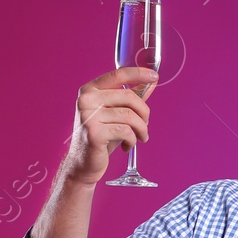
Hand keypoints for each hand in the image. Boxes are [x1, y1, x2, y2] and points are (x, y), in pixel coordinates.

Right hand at [64, 65, 156, 184]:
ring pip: (130, 116)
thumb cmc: (100, 137)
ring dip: (141, 129)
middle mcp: (86, 99)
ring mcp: (88, 116)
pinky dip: (132, 140)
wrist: (82, 163)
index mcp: (89, 90)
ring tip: (140, 138)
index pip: (117, 75)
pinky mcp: (94, 133)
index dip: (138, 73)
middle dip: (144, 113)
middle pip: (129, 97)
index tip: (154, 76)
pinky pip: (126, 132)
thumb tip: (151, 82)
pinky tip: (126, 146)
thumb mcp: (115, 114)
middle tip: (145, 126)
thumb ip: (131, 98)